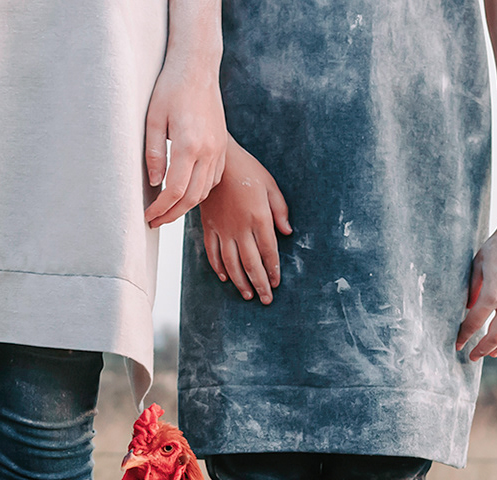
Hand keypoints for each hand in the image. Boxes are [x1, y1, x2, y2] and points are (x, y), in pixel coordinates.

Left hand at [143, 55, 226, 226]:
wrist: (198, 69)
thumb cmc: (170, 89)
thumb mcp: (153, 119)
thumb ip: (153, 154)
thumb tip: (154, 184)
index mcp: (188, 145)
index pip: (175, 191)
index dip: (160, 209)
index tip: (147, 216)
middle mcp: (208, 151)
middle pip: (192, 198)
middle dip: (172, 215)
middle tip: (154, 222)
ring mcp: (218, 150)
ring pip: (204, 191)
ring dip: (185, 206)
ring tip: (166, 211)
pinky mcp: (222, 147)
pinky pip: (213, 180)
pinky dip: (198, 192)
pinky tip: (184, 193)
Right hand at [198, 140, 291, 303]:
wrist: (215, 161)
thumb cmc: (247, 171)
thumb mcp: (270, 186)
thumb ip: (280, 210)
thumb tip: (287, 232)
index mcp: (259, 218)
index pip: (269, 252)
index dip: (272, 270)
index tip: (276, 284)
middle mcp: (240, 228)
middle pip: (251, 263)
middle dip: (260, 284)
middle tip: (266, 300)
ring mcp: (223, 230)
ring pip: (231, 263)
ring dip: (240, 282)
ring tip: (247, 295)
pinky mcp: (209, 227)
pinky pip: (213, 253)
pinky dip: (219, 268)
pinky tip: (226, 278)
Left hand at [457, 222, 496, 360]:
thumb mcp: (478, 264)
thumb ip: (472, 288)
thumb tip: (469, 309)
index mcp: (492, 293)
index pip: (474, 323)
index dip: (464, 336)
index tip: (457, 344)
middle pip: (496, 336)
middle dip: (482, 349)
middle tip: (473, 357)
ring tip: (493, 353)